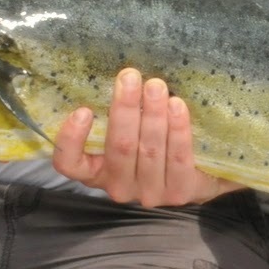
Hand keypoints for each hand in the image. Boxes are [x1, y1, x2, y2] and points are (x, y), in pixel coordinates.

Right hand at [52, 68, 227, 206]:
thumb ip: (119, 116)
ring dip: (152, 114)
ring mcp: (149, 193)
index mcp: (97, 172)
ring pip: (149, 150)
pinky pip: (178, 157)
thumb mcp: (129, 134)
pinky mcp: (179, 193)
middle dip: (124, 108)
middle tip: (129, 77)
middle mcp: (118, 187)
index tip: (83, 110)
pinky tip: (178, 106)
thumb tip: (120, 75)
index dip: (71, 140)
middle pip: (119, 147)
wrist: (198, 179)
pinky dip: (177, 129)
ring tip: (156, 86)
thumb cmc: (154, 146)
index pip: (70, 165)